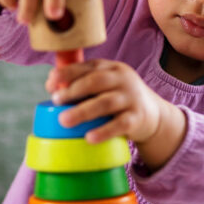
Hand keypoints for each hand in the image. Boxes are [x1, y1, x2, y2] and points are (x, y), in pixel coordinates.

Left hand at [47, 59, 186, 170]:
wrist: (153, 114)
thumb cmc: (119, 98)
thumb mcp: (106, 85)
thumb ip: (83, 83)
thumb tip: (52, 87)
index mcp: (111, 68)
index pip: (87, 66)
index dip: (67, 73)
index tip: (50, 84)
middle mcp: (122, 80)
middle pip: (96, 81)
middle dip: (73, 90)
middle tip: (56, 101)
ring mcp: (131, 98)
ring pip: (106, 102)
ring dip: (83, 111)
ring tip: (64, 120)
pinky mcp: (137, 118)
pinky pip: (120, 124)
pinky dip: (104, 131)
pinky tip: (89, 137)